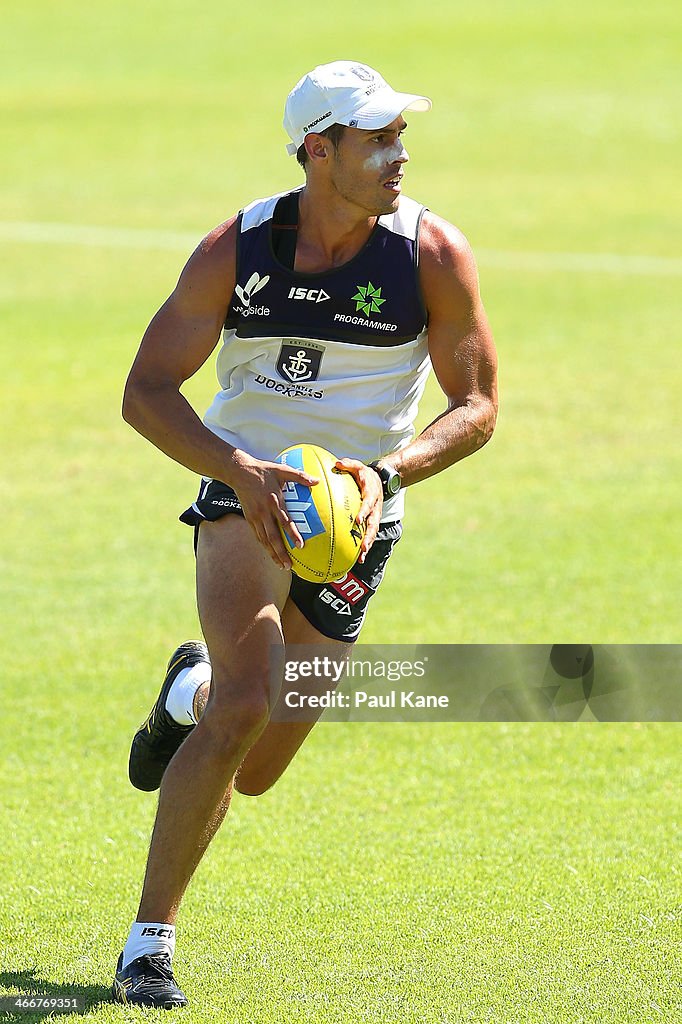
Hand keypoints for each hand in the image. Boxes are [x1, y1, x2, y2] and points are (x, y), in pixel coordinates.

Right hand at [231, 453, 318, 569]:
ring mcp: (255, 517)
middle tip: (289, 566)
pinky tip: (271, 554)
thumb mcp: (282, 470)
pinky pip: (258, 536)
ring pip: (264, 540)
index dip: (292, 534)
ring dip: (272, 554)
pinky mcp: (249, 519)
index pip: (284, 521)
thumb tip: (317, 481)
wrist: (239, 472)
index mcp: (273, 501)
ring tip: (281, 566)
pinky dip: (265, 546)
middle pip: (272, 537)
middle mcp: (263, 512)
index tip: (300, 546)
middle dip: (281, 553)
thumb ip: (299, 476)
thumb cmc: (263, 470)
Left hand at [334, 458, 382, 563]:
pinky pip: (369, 535)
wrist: (380, 480)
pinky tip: (358, 558)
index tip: (358, 521)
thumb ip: (348, 464)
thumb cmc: (364, 474)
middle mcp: (375, 507)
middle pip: (374, 523)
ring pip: (372, 532)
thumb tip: (336, 463)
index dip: (364, 512)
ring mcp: (375, 516)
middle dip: (369, 535)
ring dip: (368, 544)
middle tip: (363, 545)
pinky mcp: (372, 522)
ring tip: (361, 556)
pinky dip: (365, 546)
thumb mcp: (358, 466)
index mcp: (371, 494)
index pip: (369, 503)